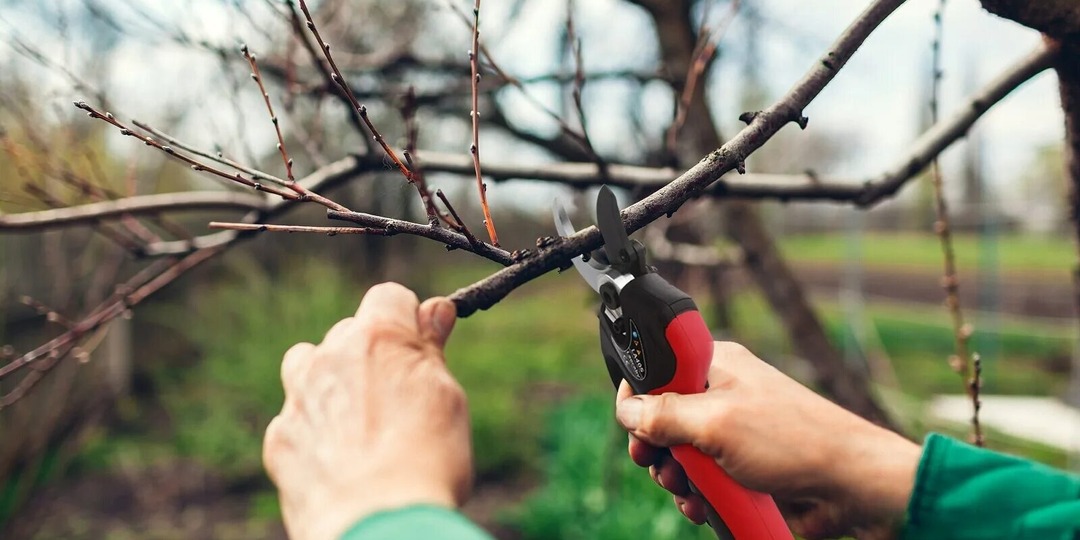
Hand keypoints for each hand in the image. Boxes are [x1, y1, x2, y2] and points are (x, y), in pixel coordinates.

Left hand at [263, 282, 471, 539]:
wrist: (376, 527)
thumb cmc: (425, 462)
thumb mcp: (447, 397)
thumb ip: (432, 350)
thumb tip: (434, 311)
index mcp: (378, 338)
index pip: (389, 296)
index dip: (408, 319)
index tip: (423, 346)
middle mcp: (330, 358)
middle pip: (348, 332)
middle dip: (371, 354)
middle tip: (400, 397)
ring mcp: (298, 399)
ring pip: (307, 366)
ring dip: (330, 381)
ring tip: (360, 421)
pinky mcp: (279, 440)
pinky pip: (295, 419)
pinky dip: (314, 431)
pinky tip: (341, 460)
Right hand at [614, 342, 919, 539]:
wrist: (851, 486)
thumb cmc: (794, 441)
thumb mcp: (715, 423)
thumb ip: (664, 415)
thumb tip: (626, 409)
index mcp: (717, 366)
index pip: (660, 369)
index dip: (639, 395)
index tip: (630, 422)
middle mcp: (723, 395)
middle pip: (664, 418)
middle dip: (655, 447)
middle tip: (655, 464)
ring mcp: (734, 433)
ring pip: (683, 455)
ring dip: (677, 478)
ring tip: (687, 490)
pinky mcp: (744, 466)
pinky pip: (706, 480)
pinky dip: (700, 495)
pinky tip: (703, 506)